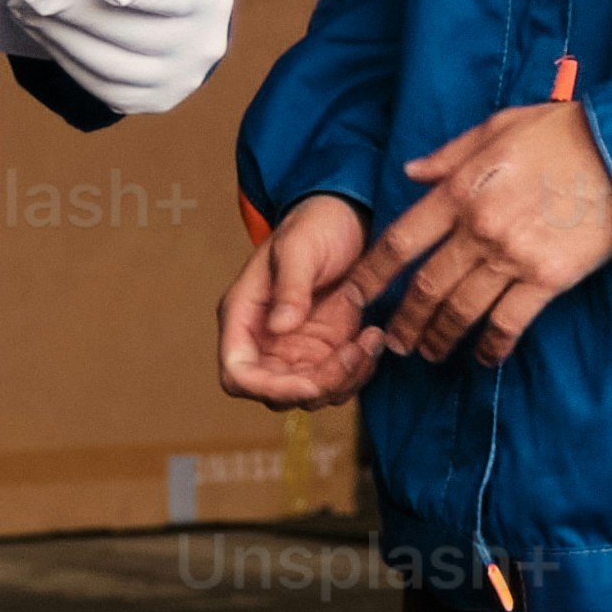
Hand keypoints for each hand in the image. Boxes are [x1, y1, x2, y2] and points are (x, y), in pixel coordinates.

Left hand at [7, 0, 230, 116]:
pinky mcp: (151, 101)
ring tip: (22, 10)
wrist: (185, 19)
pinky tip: (40, 33)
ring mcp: (177, 81)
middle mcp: (201, 45)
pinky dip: (63, 58)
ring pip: (106, 64)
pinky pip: (98, 85)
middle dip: (72, 11)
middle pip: (128, 32)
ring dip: (57, 36)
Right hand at [220, 193, 380, 407]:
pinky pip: (339, 381)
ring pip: (312, 394)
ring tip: (370, 339)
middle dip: (318, 386)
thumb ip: (290, 287)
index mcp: (243, 315)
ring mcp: (297, 349)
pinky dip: (360, 370)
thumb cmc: (314, 224)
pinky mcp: (327, 350)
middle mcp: (265, 340)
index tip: (309, 383)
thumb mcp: (299, 248)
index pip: (238, 372)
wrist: (347, 217)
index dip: (267, 388)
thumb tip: (279, 327)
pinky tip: (373, 337)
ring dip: (345, 379)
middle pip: (276, 393)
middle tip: (352, 355)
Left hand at [362, 101, 611, 365]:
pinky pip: (510, 322)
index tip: (354, 297)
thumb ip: (449, 155)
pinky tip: (484, 358)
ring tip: (431, 354)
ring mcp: (513, 256)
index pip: (401, 241)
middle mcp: (479, 228)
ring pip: (462, 310)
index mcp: (461, 190)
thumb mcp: (498, 127)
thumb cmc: (563, 132)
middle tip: (394, 342)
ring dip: (441, 338)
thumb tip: (411, 173)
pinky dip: (493, 345)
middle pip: (426, 286)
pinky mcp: (549, 277)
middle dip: (405, 320)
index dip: (372, 275)